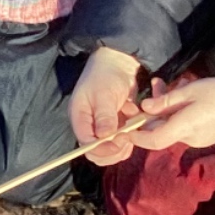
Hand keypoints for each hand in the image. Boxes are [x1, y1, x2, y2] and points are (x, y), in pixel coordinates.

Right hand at [70, 46, 144, 165]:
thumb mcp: (104, 94)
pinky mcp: (116, 123)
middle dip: (115, 150)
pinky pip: (124, 137)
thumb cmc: (105, 74)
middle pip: (98, 152)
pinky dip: (132, 131)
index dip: (103, 149)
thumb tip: (105, 137)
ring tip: (132, 125)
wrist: (117, 61)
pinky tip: (134, 115)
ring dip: (126, 141)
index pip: (87, 145)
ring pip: (113, 148)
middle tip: (128, 138)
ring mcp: (103, 126)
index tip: (121, 141)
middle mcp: (90, 126)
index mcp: (80, 119)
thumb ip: (105, 116)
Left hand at [129, 76, 214, 152]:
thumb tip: (144, 108)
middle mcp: (191, 139)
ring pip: (174, 125)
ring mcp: (201, 139)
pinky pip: (187, 126)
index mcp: (184, 129)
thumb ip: (165, 101)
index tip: (126, 130)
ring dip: (168, 108)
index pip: (153, 141)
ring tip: (172, 84)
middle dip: (155, 110)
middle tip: (156, 86)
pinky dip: (180, 112)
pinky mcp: (210, 136)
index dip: (137, 137)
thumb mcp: (190, 92)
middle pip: (163, 129)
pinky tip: (186, 93)